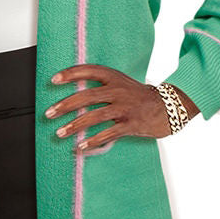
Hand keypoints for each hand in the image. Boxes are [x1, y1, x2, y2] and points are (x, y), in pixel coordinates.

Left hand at [44, 64, 199, 150]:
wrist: (171, 107)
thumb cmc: (140, 97)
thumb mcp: (122, 84)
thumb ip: (101, 86)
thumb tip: (74, 96)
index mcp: (114, 77)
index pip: (88, 70)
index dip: (70, 74)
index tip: (53, 80)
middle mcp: (118, 90)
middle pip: (87, 95)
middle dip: (65, 105)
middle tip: (48, 113)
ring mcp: (126, 107)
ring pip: (95, 116)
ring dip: (75, 125)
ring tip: (60, 133)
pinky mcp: (132, 124)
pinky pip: (109, 133)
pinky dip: (93, 141)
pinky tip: (81, 147)